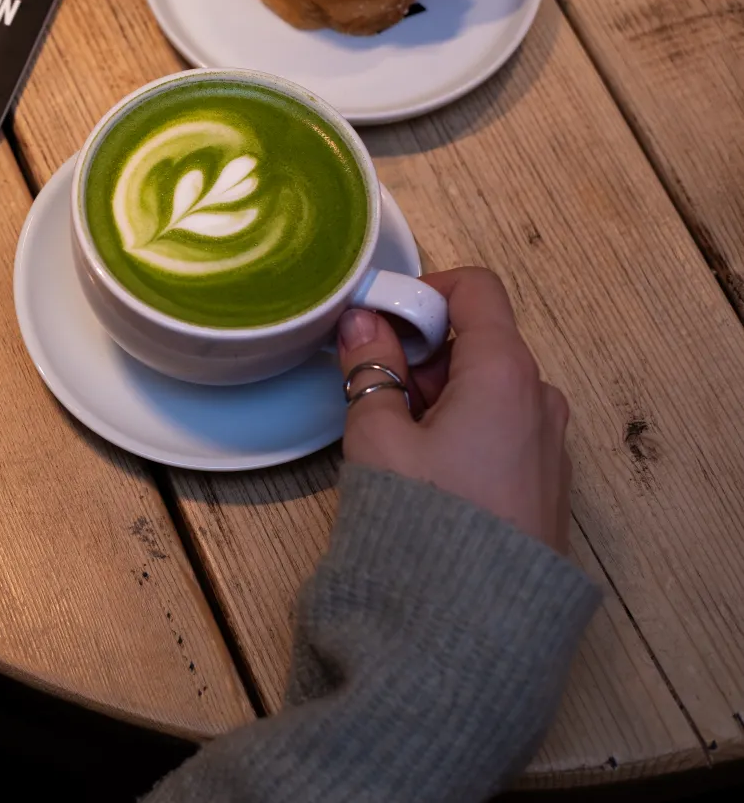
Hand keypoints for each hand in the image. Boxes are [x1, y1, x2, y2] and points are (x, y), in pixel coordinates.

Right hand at [337, 267, 572, 553]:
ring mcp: (548, 444)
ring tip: (394, 443)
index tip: (378, 322)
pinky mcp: (543, 484)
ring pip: (487, 389)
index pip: (476, 289)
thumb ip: (369, 368)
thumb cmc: (426, 523)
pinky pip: (500, 431)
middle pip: (479, 340)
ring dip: (437, 395)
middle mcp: (540, 399)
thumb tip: (364, 325)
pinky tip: (425, 475)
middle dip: (421, 353)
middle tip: (372, 389)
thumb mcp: (377, 436)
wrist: (473, 623)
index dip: (421, 293)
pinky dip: (460, 430)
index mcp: (506, 372)